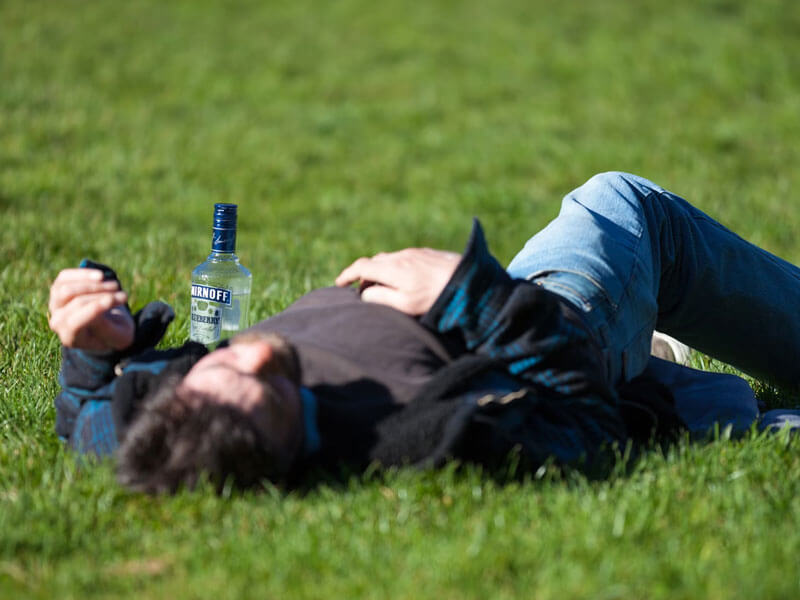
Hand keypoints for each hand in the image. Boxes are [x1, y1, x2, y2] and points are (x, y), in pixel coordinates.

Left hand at [48, 268, 134, 351]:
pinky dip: (83, 274)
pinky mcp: (58, 289)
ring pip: (66, 289)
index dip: (93, 309)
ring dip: (94, 285)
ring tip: (115, 285)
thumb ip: (107, 326)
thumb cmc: (115, 333)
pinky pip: (65, 277)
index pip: (74, 323)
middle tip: (124, 295)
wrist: (108, 326)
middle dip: (100, 295)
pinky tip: (101, 276)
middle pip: (74, 303)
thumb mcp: (118, 336)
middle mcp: (58, 322)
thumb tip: (99, 304)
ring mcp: (55, 305)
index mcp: (72, 338)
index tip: (113, 299)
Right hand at [335, 248, 460, 314]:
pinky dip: (396, 267)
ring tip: (384, 287)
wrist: (470, 281)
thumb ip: (380, 298)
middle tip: (362, 291)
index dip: (346, 275)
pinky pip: (404, 257)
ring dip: (381, 270)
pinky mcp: (428, 253)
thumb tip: (364, 294)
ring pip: (390, 258)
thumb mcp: (404, 304)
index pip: (361, 267)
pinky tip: (406, 280)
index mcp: (392, 269)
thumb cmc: (436, 297)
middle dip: (364, 274)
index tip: (338, 284)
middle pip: (374, 261)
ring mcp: (415, 252)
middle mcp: (401, 256)